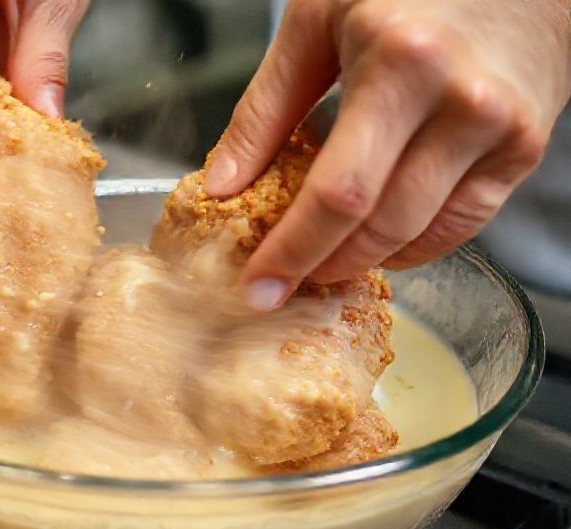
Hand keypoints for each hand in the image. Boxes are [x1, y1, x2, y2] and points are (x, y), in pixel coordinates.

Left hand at [204, 0, 570, 309]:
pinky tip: (375, 241)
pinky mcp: (524, 148)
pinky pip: (460, 224)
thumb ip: (265, 108)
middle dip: (320, 266)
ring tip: (321, 261)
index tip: (258, 284)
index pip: (337, 192)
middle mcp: (460, 102)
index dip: (292, 250)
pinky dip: (410, 244)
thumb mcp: (317, 21)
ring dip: (361, 259)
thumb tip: (223, 186)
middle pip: (378, 224)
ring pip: (418, 234)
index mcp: (400, 62)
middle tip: (282, 283)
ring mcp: (501, 130)